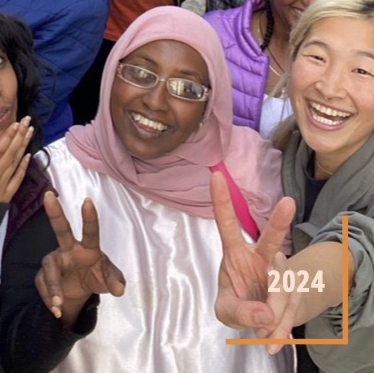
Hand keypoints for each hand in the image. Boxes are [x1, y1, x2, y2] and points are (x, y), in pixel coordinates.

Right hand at [0, 116, 32, 202]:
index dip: (6, 137)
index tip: (15, 124)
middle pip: (9, 154)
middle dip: (19, 136)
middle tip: (28, 120)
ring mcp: (2, 187)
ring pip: (15, 163)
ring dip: (23, 146)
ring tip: (30, 131)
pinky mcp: (7, 195)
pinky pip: (18, 179)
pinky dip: (24, 166)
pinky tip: (29, 155)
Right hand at [36, 192, 125, 328]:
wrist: (79, 292)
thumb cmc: (96, 276)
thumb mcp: (108, 281)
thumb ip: (115, 281)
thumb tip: (120, 289)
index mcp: (88, 248)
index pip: (90, 232)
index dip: (90, 217)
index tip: (88, 200)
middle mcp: (69, 249)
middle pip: (61, 229)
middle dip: (55, 213)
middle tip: (49, 196)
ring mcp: (54, 260)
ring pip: (50, 269)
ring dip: (53, 287)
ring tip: (58, 304)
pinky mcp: (43, 274)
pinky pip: (43, 286)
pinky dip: (49, 299)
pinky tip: (56, 308)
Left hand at [211, 172, 295, 338]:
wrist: (267, 318)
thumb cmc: (240, 303)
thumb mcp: (227, 311)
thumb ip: (240, 312)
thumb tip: (265, 315)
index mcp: (236, 252)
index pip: (226, 224)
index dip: (221, 201)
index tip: (215, 176)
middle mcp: (262, 254)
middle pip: (272, 238)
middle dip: (279, 221)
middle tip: (287, 202)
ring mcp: (282, 269)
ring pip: (282, 289)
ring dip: (273, 314)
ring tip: (262, 333)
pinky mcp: (298, 286)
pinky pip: (292, 308)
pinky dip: (281, 328)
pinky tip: (273, 338)